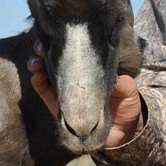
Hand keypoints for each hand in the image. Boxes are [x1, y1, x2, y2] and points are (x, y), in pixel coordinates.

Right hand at [26, 39, 144, 147]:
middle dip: (44, 47)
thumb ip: (120, 82)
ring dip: (37, 62)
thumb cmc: (127, 104)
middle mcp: (76, 73)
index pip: (74, 46)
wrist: (122, 132)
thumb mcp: (128, 89)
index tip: (57, 32)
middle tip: (41, 46)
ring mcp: (65, 88)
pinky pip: (43, 90)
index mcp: (90, 64)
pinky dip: (37, 80)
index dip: (63, 37)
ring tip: (36, 61)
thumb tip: (112, 74)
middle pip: (55, 54)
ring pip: (44, 69)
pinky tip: (37, 75)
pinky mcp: (58, 105)